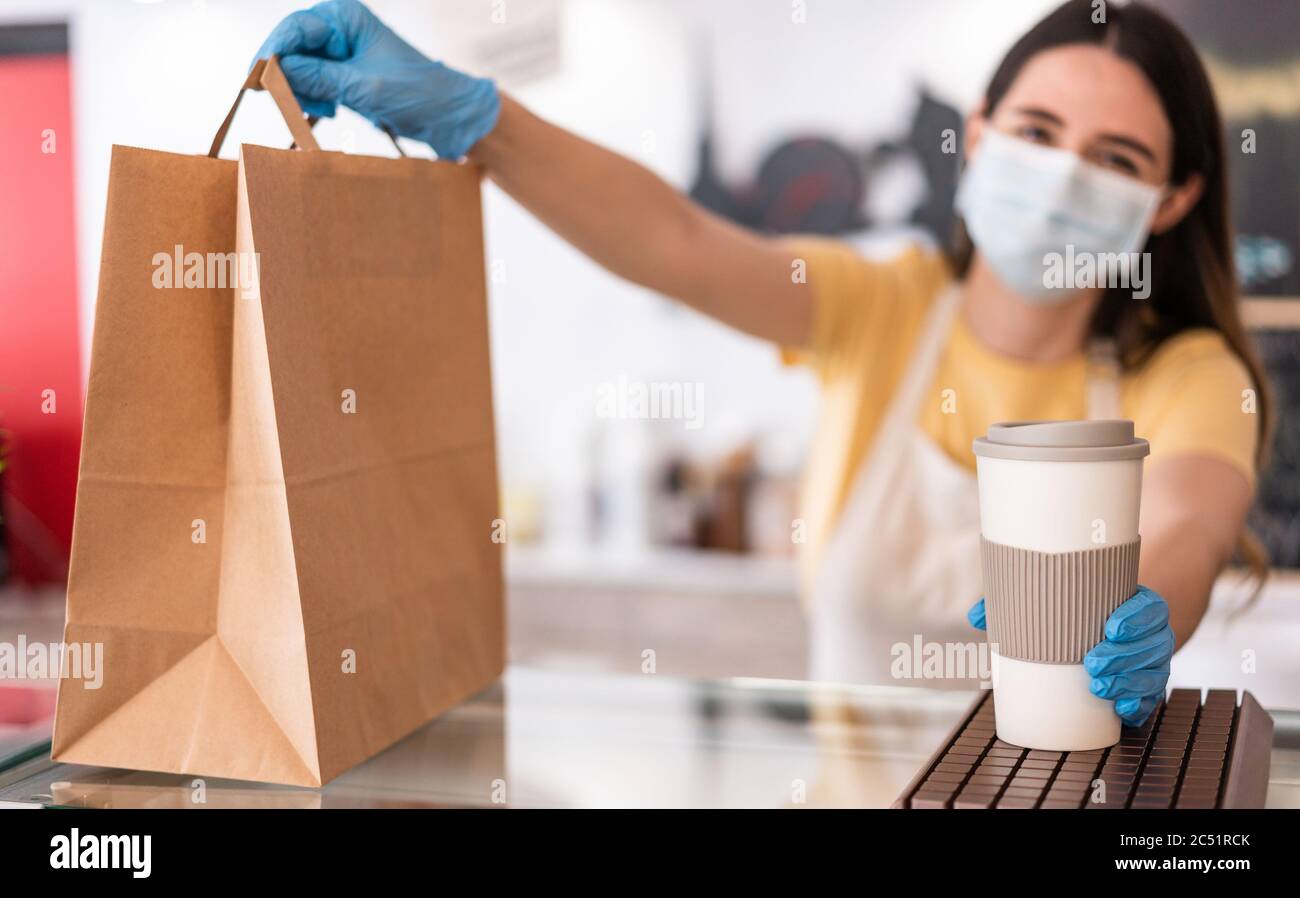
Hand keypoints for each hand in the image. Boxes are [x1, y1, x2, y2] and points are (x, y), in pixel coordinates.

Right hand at [254, 0, 499, 158]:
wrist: (447, 115)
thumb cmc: (417, 93)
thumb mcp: (365, 87)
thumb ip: (319, 78)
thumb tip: (275, 70)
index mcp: (345, 16)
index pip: (294, 28)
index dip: (272, 52)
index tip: (257, 78)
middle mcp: (337, 27)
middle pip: (289, 47)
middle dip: (287, 76)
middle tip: (291, 101)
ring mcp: (337, 51)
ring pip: (295, 68)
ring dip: (301, 91)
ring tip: (328, 108)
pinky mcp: (340, 73)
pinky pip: (310, 84)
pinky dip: (313, 99)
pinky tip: (332, 109)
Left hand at [965, 586, 1174, 726]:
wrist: (1115, 632)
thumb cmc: (1080, 615)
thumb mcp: (1058, 603)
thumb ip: (1017, 604)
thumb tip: (978, 616)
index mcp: (1134, 605)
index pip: (1148, 608)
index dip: (1135, 618)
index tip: (1111, 627)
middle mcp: (1150, 635)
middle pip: (1151, 645)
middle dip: (1124, 657)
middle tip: (1092, 663)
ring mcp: (1153, 664)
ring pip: (1153, 674)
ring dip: (1129, 683)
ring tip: (1099, 688)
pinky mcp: (1149, 690)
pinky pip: (1152, 700)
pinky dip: (1139, 706)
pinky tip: (1123, 711)